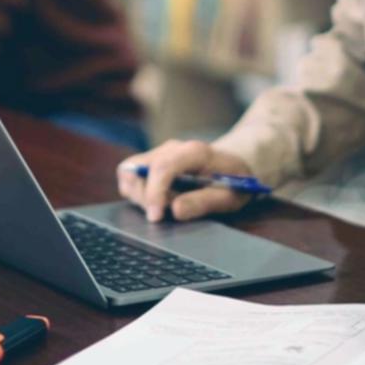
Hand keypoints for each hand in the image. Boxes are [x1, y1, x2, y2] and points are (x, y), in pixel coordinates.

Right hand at [117, 140, 255, 221]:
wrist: (235, 163)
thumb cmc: (234, 181)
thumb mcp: (230, 197)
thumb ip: (203, 202)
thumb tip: (175, 210)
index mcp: (195, 152)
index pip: (162, 167)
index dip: (154, 193)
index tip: (155, 217)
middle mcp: (172, 147)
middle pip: (140, 170)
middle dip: (146, 199)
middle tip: (167, 214)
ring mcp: (160, 153)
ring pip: (130, 172)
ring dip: (140, 196)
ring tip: (166, 206)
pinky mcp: (151, 161)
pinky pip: (129, 175)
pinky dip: (136, 192)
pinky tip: (158, 201)